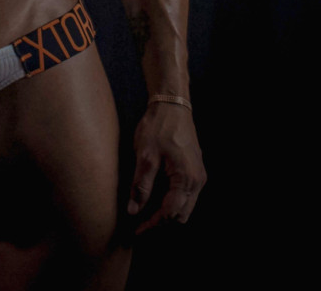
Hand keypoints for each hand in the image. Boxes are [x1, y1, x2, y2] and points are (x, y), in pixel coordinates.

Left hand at [127, 102, 206, 233]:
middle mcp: (197, 181)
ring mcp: (198, 175)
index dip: (152, 224)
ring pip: (185, 206)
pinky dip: (172, 199)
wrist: (172, 104)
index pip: (169, 213)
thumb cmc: (158, 126)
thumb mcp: (145, 155)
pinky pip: (186, 194)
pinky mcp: (195, 169)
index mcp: (186, 179)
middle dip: (161, 220)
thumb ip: (141, 185)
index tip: (137, 229)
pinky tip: (156, 193)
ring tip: (146, 208)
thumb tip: (134, 210)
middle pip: (180, 215)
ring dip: (167, 211)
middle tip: (140, 219)